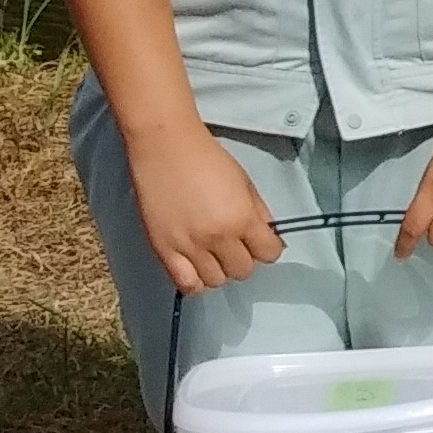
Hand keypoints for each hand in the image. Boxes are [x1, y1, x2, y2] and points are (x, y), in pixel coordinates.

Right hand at [129, 123, 283, 296]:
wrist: (166, 148)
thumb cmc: (204, 158)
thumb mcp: (245, 182)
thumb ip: (258, 213)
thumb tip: (268, 234)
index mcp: (242, 218)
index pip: (269, 253)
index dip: (268, 248)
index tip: (262, 244)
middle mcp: (217, 237)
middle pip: (242, 270)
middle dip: (243, 258)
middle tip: (236, 245)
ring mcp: (189, 246)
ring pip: (216, 281)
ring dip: (219, 270)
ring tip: (213, 253)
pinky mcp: (163, 250)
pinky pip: (185, 284)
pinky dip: (195, 282)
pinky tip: (196, 267)